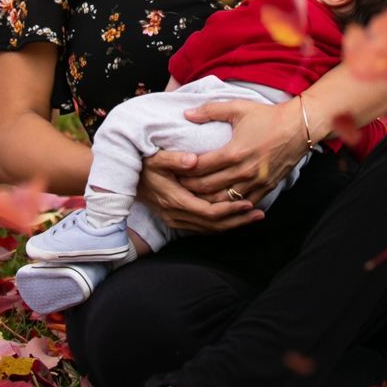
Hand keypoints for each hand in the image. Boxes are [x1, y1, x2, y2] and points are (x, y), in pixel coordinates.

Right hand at [138, 148, 264, 233]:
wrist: (127, 178)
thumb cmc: (145, 164)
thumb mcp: (157, 158)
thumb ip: (175, 159)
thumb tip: (193, 160)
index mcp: (175, 200)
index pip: (208, 212)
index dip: (230, 210)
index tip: (249, 202)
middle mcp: (176, 215)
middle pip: (212, 225)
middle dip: (237, 220)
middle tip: (259, 214)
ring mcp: (176, 220)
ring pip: (209, 229)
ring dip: (232, 224)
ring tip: (254, 217)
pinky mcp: (177, 220)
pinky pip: (202, 228)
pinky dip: (220, 224)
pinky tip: (235, 219)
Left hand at [180, 97, 306, 203]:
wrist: (299, 128)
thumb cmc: (268, 116)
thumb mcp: (238, 108)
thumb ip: (210, 111)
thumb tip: (187, 114)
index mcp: (234, 152)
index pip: (200, 167)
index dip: (183, 169)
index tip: (172, 168)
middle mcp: (244, 172)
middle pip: (208, 188)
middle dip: (188, 187)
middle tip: (175, 184)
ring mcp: (256, 183)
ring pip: (223, 201)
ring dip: (205, 200)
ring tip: (192, 196)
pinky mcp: (266, 188)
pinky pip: (242, 204)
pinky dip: (228, 206)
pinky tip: (217, 204)